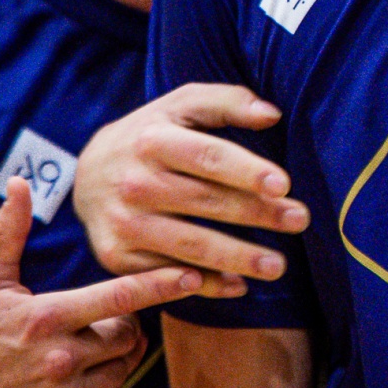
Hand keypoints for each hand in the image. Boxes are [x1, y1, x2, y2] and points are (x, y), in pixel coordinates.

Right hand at [0, 178, 200, 387]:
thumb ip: (9, 231)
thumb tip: (19, 181)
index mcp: (47, 317)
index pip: (120, 297)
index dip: (162, 284)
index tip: (194, 275)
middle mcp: (60, 359)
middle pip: (128, 337)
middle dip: (124, 327)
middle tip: (100, 323)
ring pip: (121, 371)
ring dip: (115, 358)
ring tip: (85, 349)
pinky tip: (78, 378)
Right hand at [74, 85, 308, 298]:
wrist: (88, 173)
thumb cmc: (151, 135)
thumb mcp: (181, 106)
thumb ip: (227, 102)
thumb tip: (272, 115)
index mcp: (153, 139)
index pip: (208, 156)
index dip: (247, 171)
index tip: (284, 185)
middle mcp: (134, 182)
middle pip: (206, 202)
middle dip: (258, 214)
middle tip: (299, 221)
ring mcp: (124, 223)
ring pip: (190, 245)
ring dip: (238, 258)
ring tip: (277, 266)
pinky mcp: (116, 256)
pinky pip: (168, 276)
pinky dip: (205, 285)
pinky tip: (238, 285)